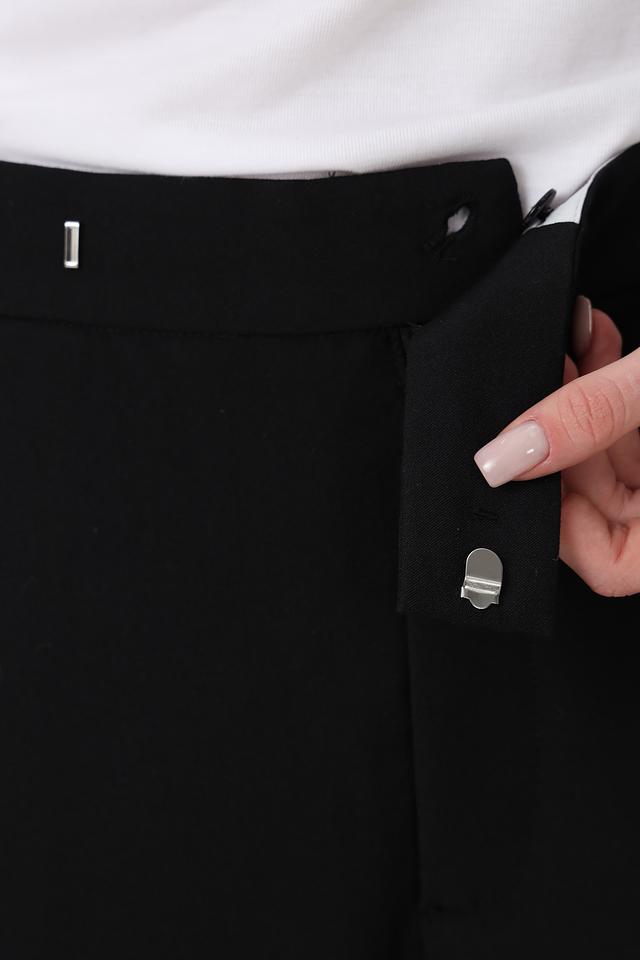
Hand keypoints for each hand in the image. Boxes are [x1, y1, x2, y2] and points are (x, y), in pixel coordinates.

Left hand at [473, 296, 639, 595]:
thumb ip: (592, 417)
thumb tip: (506, 455)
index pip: (605, 563)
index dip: (558, 520)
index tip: (524, 460)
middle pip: (594, 502)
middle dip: (558, 435)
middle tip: (541, 383)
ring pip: (606, 453)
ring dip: (578, 396)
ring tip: (568, 345)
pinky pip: (626, 421)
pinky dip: (606, 382)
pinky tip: (593, 338)